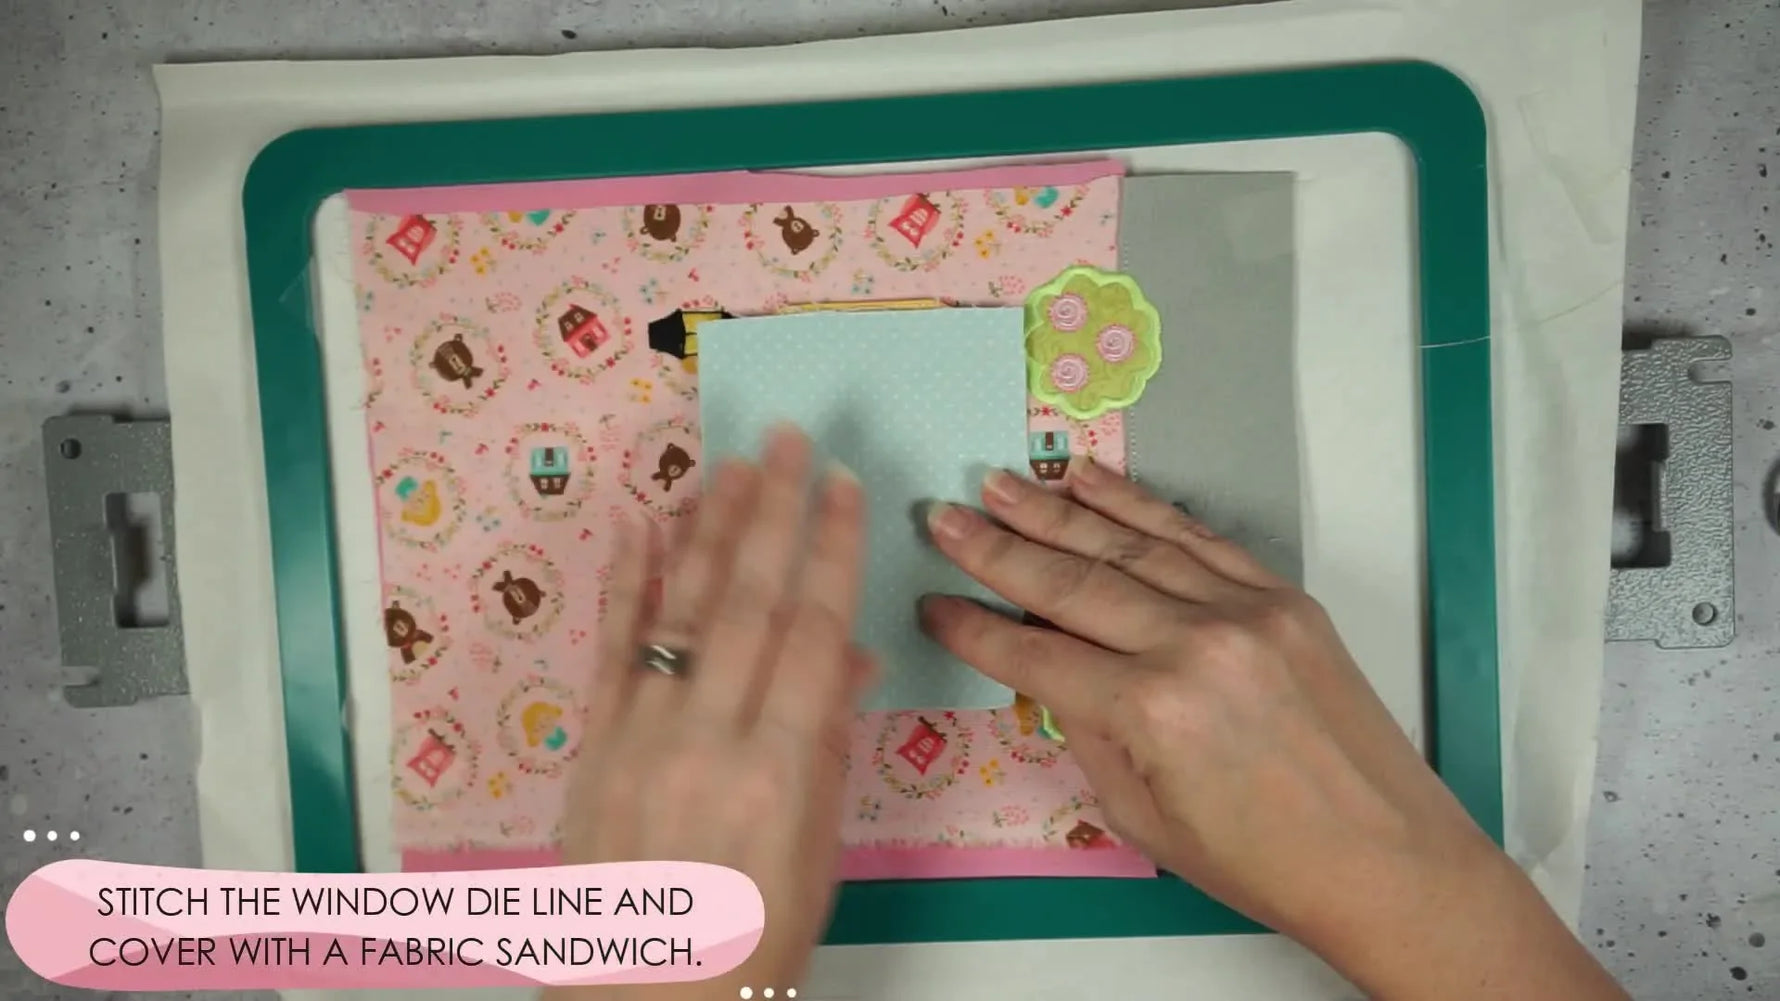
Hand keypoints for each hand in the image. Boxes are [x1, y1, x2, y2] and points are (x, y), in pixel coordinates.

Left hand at [552, 427, 869, 1000]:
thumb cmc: (754, 942)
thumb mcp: (817, 857)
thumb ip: (829, 750)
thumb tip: (846, 660)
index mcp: (779, 771)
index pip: (813, 633)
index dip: (831, 551)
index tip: (845, 485)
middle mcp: (708, 739)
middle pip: (749, 603)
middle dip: (775, 513)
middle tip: (791, 438)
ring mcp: (640, 737)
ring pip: (681, 610)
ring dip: (709, 529)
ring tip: (733, 463)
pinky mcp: (591, 747)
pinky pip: (610, 650)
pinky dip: (623, 582)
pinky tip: (637, 522)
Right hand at [918, 459, 1626, 1000]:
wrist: (1387, 858)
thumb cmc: (1262, 862)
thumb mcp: (1144, 820)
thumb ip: (1089, 734)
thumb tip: (1050, 671)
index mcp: (1152, 712)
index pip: (1036, 654)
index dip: (974, 628)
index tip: (930, 602)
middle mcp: (1195, 644)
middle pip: (1073, 582)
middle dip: (997, 548)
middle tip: (942, 514)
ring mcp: (1245, 610)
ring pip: (1130, 544)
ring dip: (1056, 509)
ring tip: (1000, 482)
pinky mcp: (1283, 597)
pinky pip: (1196, 537)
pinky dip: (1139, 505)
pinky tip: (1090, 482)